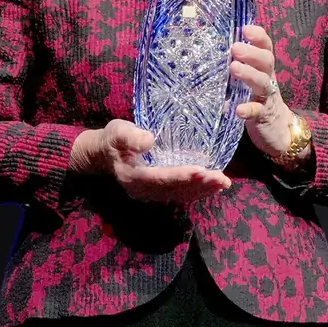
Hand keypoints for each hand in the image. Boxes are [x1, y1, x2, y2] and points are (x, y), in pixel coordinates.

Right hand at [72, 120, 231, 203]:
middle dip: (200, 185)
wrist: (104, 153)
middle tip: (221, 179)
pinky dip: (198, 190)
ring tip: (223, 182)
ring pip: (181, 194)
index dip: (182, 175)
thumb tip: (150, 140)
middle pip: (175, 189)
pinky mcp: (159, 191)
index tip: (202, 171)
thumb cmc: (112, 140)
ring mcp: (151, 193)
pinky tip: (213, 185)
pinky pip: (181, 193)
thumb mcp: (117, 132)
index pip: (161, 178)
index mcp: (133, 177)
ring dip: (203, 189)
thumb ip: (131, 137)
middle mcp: (143, 190)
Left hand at [230, 25, 294, 158]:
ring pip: (262, 83)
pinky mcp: (263, 117)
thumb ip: (238, 67)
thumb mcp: (251, 81)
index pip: (266, 48)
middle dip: (252, 53)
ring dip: (249, 74)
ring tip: (234, 67)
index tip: (245, 29)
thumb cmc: (258, 99)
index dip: (258, 37)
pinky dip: (248, 109)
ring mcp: (267, 98)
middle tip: (235, 47)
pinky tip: (238, 109)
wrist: (278, 130)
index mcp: (265, 69)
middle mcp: (268, 80)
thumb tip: (210, 52)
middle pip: (266, 62)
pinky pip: (257, 112)